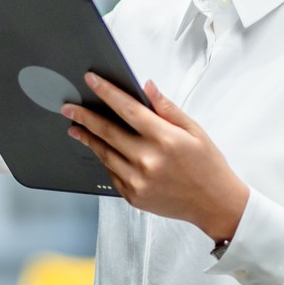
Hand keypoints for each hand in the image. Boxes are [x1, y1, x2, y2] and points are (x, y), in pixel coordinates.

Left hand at [63, 75, 250, 241]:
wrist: (214, 204)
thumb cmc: (207, 165)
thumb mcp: (194, 131)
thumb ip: (167, 109)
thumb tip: (147, 87)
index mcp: (165, 139)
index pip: (128, 109)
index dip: (107, 92)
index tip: (91, 80)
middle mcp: (148, 160)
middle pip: (107, 132)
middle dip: (85, 116)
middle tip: (69, 107)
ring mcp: (138, 181)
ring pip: (104, 154)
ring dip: (88, 138)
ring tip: (76, 127)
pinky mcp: (133, 196)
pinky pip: (111, 173)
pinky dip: (104, 159)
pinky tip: (100, 149)